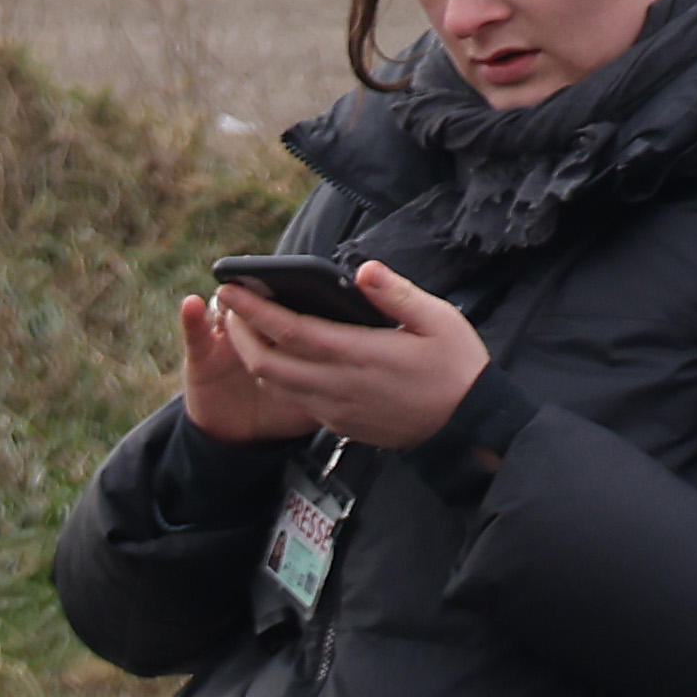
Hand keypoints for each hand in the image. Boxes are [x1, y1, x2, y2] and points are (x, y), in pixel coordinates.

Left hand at [191, 261, 491, 455]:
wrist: (465, 427)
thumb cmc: (456, 368)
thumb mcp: (439, 320)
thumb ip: (397, 294)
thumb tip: (363, 270)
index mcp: (360, 354)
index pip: (291, 330)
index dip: (255, 310)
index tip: (230, 289)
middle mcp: (338, 384)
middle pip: (266, 362)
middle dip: (240, 332)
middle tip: (231, 305)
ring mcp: (334, 408)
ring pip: (274, 384)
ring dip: (253, 354)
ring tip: (247, 326)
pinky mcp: (336, 423)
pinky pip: (293, 398)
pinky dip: (274, 375)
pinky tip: (278, 354)